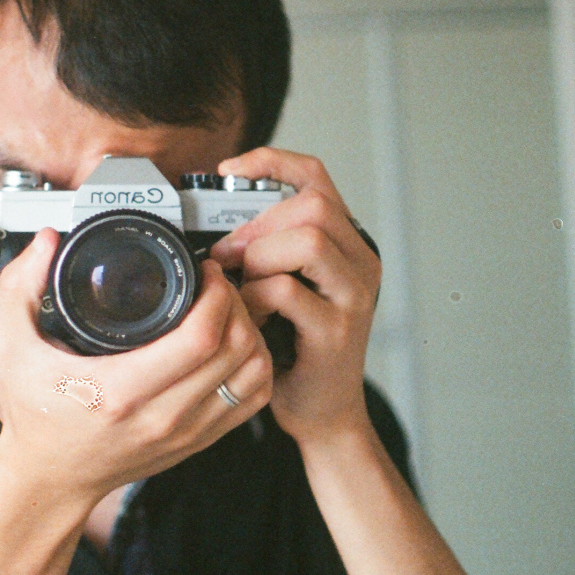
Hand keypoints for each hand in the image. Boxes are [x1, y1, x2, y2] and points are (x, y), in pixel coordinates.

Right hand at [0, 228, 272, 512]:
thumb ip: (20, 287)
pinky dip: (254, 366)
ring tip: (227, 312)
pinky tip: (233, 346)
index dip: (215, 294)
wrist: (49, 479)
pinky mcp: (199, 441)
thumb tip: (46, 241)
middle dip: (236, 302)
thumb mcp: (9, 347)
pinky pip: (252, 399)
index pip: (199, 338)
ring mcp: (186, 432)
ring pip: (253, 374)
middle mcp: (161, 416)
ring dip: (251, 333)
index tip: (204, 271)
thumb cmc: (34, 416)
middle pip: (236, 349)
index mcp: (120, 391)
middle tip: (216, 283)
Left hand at [208, 148, 380, 446]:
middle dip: (259, 223)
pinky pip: (288, 290)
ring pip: (308, 239)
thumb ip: (264, 251)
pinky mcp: (336, 331)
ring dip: (260, 256)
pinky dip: (256, 297)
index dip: (271, 162)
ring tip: (241, 284)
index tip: (228, 170)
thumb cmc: (292, 348)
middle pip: (314, 204)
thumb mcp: (280, 287)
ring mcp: (353, 296)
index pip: (316, 177)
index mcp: (345, 244)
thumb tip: (214, 225)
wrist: (320, 412)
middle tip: (229, 254)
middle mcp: (360, 263)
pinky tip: (249, 315)